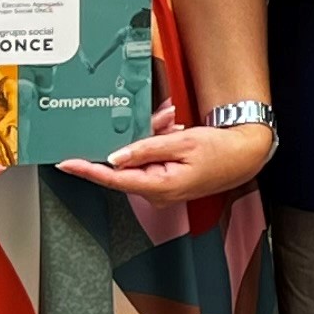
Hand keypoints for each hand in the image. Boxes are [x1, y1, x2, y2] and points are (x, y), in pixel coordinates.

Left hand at [58, 100, 275, 208]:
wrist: (246, 156)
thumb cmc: (221, 151)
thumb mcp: (182, 143)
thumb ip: (146, 148)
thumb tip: (115, 156)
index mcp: (160, 186)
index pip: (113, 179)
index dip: (88, 170)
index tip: (67, 163)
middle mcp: (157, 193)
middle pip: (127, 165)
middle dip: (137, 137)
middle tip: (162, 120)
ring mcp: (162, 189)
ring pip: (139, 160)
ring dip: (152, 137)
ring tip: (175, 123)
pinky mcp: (166, 182)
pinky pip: (151, 161)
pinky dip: (159, 143)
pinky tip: (174, 131)